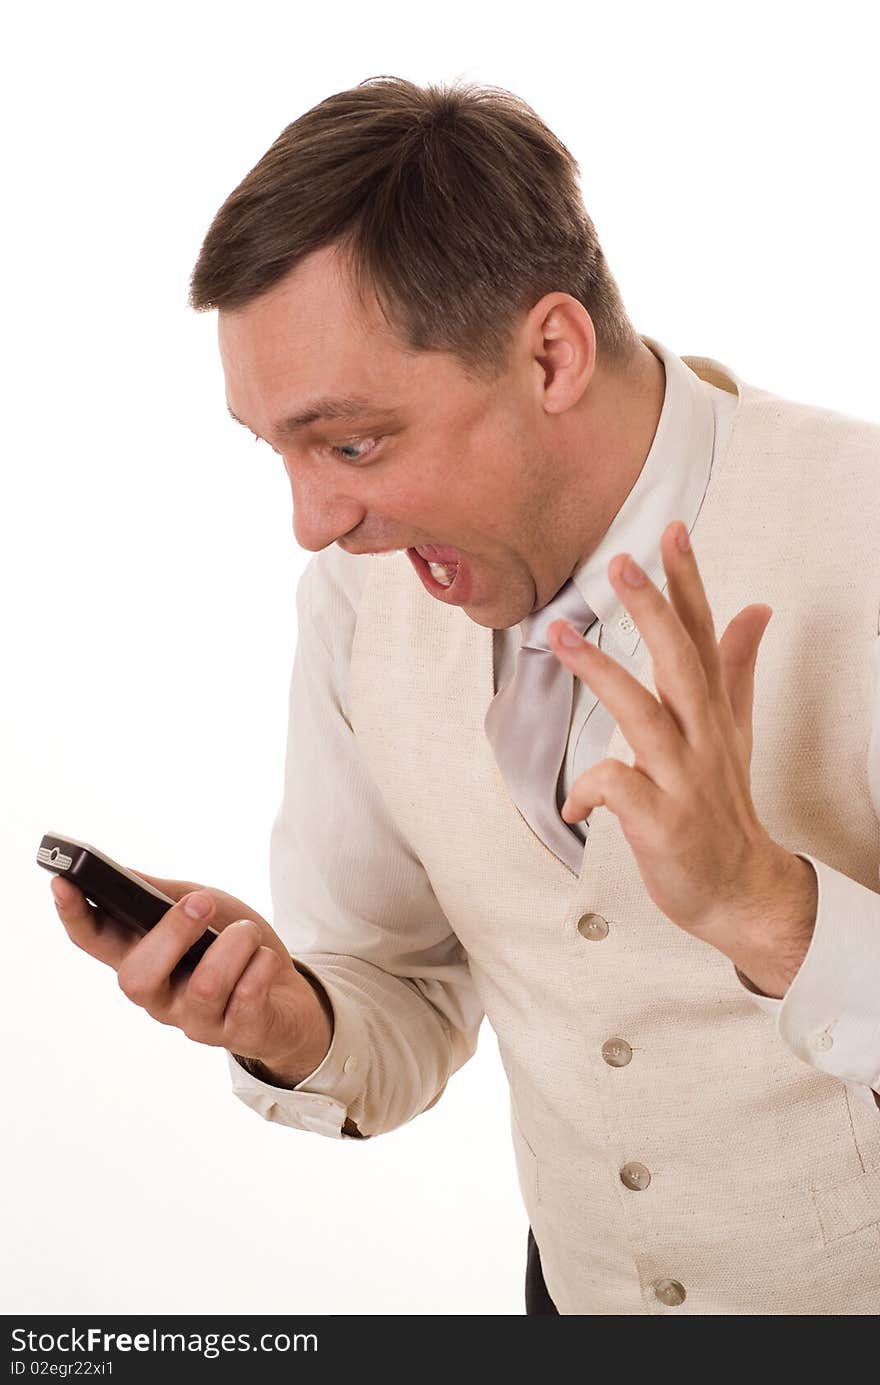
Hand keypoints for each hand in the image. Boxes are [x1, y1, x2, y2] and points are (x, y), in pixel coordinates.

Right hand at [50, 866, 332, 1080]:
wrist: (290, 994)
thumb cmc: (233, 946)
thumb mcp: (201, 909)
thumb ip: (163, 896)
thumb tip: (119, 872)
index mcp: (142, 959)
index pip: (93, 942)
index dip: (73, 915)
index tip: (63, 881)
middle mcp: (160, 998)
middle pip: (136, 979)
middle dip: (171, 934)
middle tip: (202, 903)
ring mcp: (196, 1022)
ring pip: (204, 987)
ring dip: (234, 946)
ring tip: (246, 932)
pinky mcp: (239, 1035)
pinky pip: (247, 998)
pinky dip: (262, 965)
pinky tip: (265, 960)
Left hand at [547, 519, 815, 986]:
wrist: (740, 888)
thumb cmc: (724, 806)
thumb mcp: (736, 731)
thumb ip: (738, 668)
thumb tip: (755, 609)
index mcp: (712, 710)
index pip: (705, 633)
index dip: (689, 582)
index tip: (671, 532)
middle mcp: (701, 736)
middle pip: (680, 660)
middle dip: (652, 608)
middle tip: (621, 562)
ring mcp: (683, 777)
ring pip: (643, 713)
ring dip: (602, 672)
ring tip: (560, 637)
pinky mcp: (662, 820)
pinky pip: (618, 787)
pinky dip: (589, 789)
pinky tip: (574, 803)